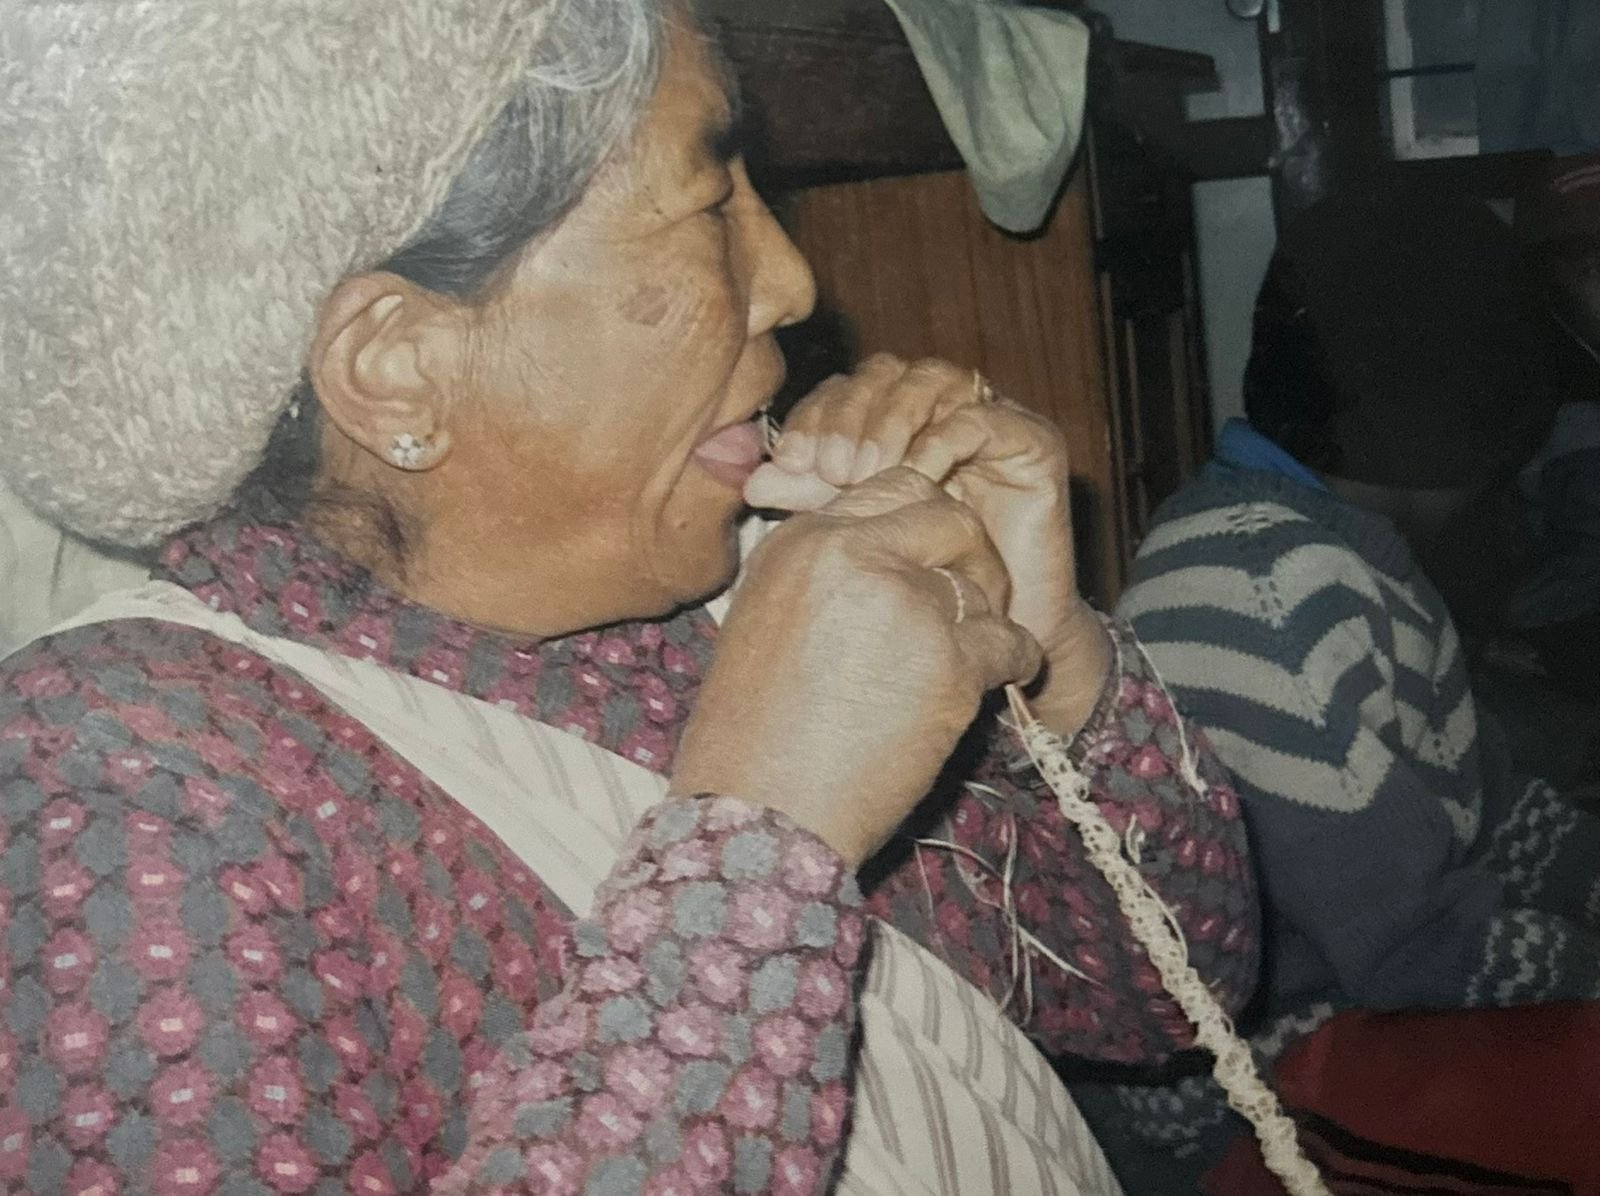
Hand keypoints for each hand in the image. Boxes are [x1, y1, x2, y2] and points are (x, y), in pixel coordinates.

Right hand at [672, 468, 1041, 867]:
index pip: (892, 488)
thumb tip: (886, 560)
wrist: (757, 813)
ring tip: (970, 656)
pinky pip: (1010, 640)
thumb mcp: (764, 623)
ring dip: (986, 617)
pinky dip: (1014, 661)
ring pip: (981, 582)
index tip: (931, 563)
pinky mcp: (948, 661)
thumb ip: (823, 576)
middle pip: (948, 515)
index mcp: (800, 541)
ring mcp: (903, 603)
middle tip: (971, 598)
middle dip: (971, 553)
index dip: (924, 525)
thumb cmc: (751, 737)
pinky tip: (1000, 680)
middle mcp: (851, 554)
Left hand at [745, 354, 1110, 734]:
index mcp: (890, 423)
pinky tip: (917, 473)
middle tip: (829, 467)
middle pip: (884, 374)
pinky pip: (983, 418)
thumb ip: (811, 500)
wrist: (991, 631)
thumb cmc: (921, 585)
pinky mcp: (1032, 441)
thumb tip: (751, 480)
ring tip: (866, 471)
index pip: (843, 391)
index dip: (813, 417)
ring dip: (891, 420)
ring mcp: (987, 420)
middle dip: (848, 416)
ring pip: (933, 380)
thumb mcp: (854, 535)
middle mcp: (938, 411)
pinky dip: (944, 438)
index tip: (789, 462)